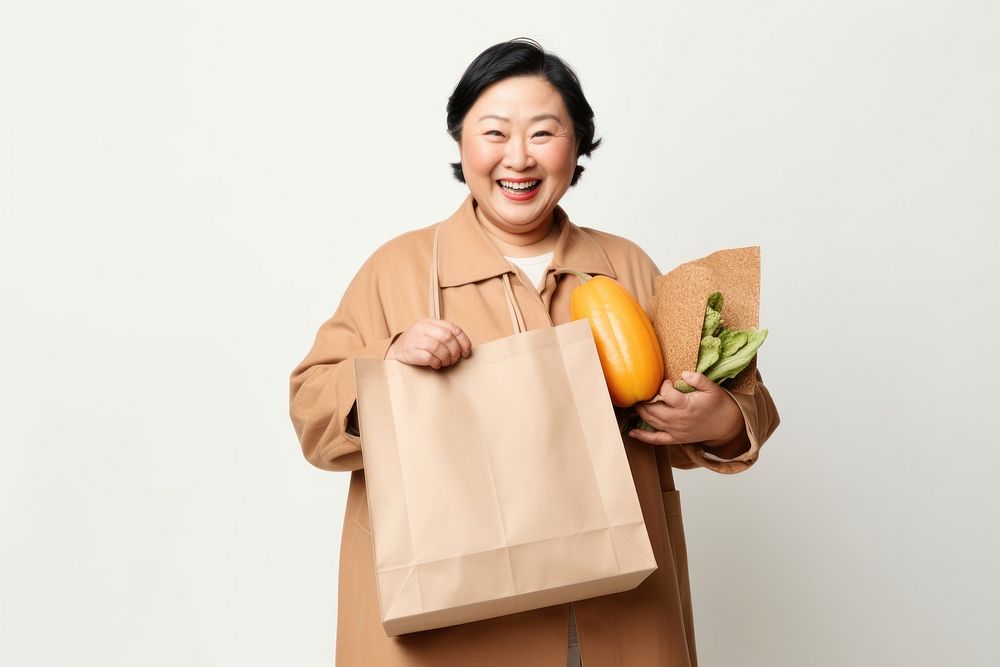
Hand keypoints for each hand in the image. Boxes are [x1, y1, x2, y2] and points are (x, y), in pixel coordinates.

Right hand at [386, 318, 471, 368]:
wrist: (397, 351)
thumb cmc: (418, 344)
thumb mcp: (430, 334)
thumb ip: (445, 336)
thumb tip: (465, 348)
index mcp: (430, 322)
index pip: (453, 328)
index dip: (463, 342)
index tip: (466, 353)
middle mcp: (422, 328)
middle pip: (447, 337)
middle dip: (455, 351)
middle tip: (453, 360)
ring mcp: (415, 339)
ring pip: (438, 347)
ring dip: (446, 358)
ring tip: (445, 363)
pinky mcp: (411, 352)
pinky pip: (429, 357)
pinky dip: (436, 363)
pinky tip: (436, 365)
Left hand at [628, 371, 743, 445]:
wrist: (727, 426)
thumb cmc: (718, 404)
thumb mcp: (712, 388)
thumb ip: (698, 379)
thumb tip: (683, 374)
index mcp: (686, 406)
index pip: (666, 395)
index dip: (663, 386)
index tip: (665, 381)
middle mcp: (678, 419)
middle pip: (653, 410)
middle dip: (644, 400)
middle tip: (642, 391)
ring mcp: (675, 431)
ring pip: (651, 421)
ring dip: (641, 412)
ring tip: (636, 403)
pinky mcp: (675, 439)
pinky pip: (656, 440)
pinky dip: (643, 437)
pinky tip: (631, 432)